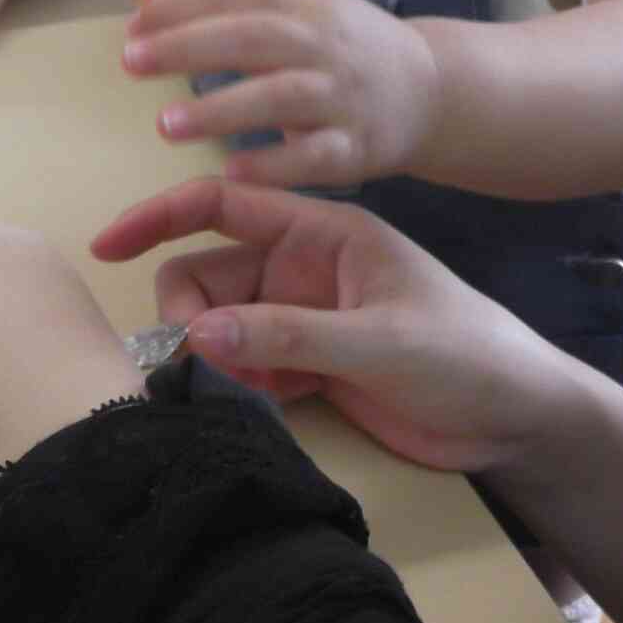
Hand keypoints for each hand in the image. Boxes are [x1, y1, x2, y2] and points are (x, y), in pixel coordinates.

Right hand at [93, 179, 583, 475]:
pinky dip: (237, 384)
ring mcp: (303, 318)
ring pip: (219, 326)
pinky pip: (243, 366)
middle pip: (207, 275)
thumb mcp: (381, 340)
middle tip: (204, 362)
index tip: (106, 245)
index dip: (160, 216)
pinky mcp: (306, 367)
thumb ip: (289, 336)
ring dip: (214, 357)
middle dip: (189, 313)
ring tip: (250, 390)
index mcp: (325, 231)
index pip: (225, 205)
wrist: (517, 417)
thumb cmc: (467, 354)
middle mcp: (304, 267)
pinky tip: (266, 405)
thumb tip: (194, 333)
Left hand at [121, 0, 439, 187]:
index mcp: (307, 3)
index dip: (186, 3)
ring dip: (222, 110)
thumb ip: (225, 3)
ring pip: (281, 97)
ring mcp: (344, 96)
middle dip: (189, 46)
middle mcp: (326, 44)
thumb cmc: (344, 48)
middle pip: (254, 38)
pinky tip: (231, 174)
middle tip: (130, 62)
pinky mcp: (357, 147)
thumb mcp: (297, 9)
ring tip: (165, 126)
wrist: (431, 90)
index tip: (132, 23)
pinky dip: (275, 166)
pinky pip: (313, 157)